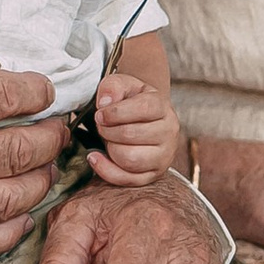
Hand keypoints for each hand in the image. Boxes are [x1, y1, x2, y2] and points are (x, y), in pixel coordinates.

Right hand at [0, 3, 66, 263]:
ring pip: (16, 196)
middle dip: (51, 136)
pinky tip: (18, 214)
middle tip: (56, 129)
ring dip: (40, 180)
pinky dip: (14, 228)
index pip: (6, 94)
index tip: (44, 91)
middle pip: (23, 148)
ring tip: (43, 167)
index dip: (37, 91)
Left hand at [87, 70, 176, 186]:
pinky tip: (95, 157)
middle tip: (101, 126)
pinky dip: (106, 170)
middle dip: (107, 130)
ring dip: (110, 149)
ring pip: (130, 159)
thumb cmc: (129, 101)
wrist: (141, 118)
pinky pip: (127, 179)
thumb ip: (112, 86)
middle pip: (131, 135)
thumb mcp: (121, 84)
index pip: (142, 109)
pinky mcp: (153, 174)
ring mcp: (164, 156)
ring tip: (107, 139)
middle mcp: (169, 132)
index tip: (100, 114)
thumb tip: (105, 103)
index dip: (115, 112)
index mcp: (162, 106)